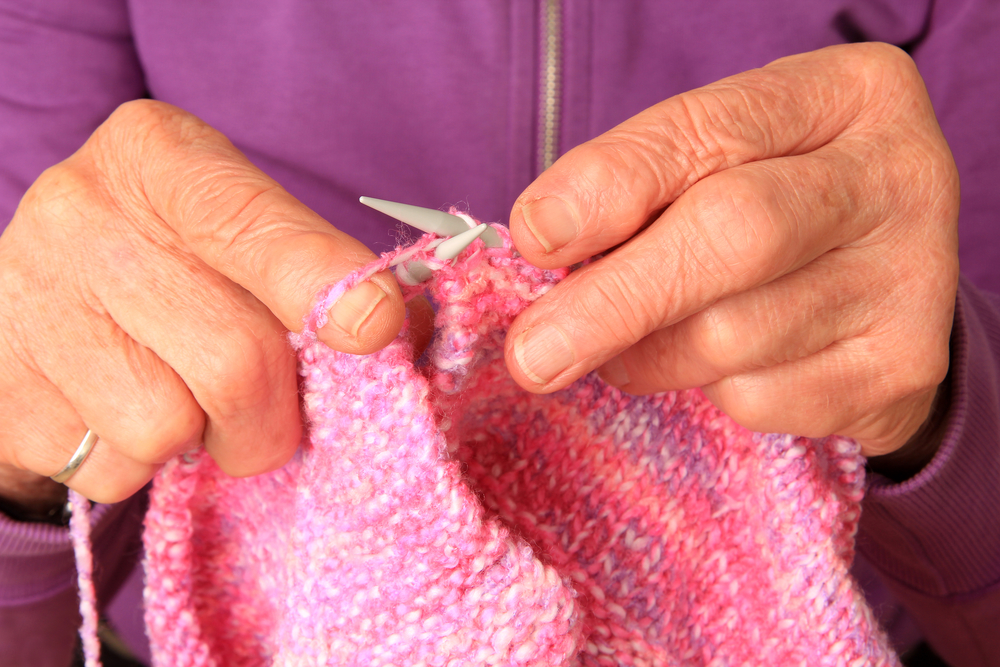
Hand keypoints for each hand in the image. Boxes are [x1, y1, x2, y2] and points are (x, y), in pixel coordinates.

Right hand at [0, 100, 408, 504]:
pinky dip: (141, 464)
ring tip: (180, 397)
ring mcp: (27, 299)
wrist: (49, 298)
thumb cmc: (180, 264)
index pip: (253, 226)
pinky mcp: (1, 389)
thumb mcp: (246, 232)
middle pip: (233, 357)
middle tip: (272, 411)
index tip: (373, 328)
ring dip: (204, 441)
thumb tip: (401, 330)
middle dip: (277, 413)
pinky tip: (121, 410)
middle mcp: (81, 212)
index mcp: (159, 156)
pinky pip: (113, 469)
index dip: (321, 284)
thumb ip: (325, 273)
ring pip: (168, 428)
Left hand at [506, 43, 958, 457]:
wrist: (882, 281)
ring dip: (647, 354)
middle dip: (612, 300)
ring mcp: (911, 278)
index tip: (534, 238)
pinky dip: (710, 392)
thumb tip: (540, 237)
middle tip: (532, 354)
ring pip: (732, 336)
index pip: (706, 133)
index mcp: (843, 94)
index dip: (609, 187)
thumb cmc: (772, 202)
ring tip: (632, 344)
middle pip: (733, 235)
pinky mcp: (901, 368)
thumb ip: (634, 185)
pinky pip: (759, 399)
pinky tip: (723, 365)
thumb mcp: (714, 162)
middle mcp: (896, 176)